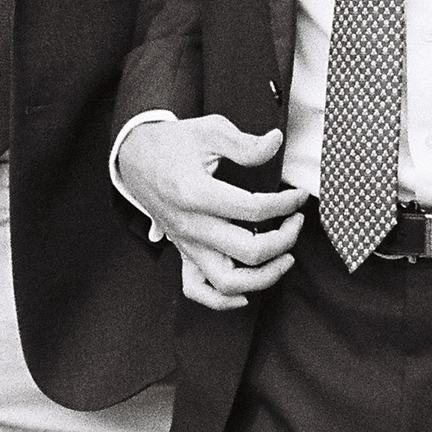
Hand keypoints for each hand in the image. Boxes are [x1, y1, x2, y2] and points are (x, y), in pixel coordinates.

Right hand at [116, 116, 302, 312]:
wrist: (133, 157)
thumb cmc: (172, 143)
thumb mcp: (209, 131)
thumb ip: (245, 143)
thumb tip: (275, 143)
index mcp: (196, 194)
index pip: (255, 210)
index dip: (286, 204)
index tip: (298, 196)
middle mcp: (190, 226)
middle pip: (249, 251)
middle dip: (284, 240)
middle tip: (296, 222)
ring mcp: (184, 243)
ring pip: (228, 282)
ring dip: (263, 277)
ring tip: (284, 258)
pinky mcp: (181, 251)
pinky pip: (197, 289)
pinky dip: (222, 300)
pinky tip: (245, 293)